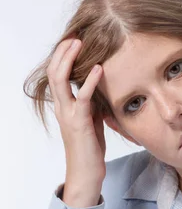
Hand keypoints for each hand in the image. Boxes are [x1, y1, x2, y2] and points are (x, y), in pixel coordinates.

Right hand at [47, 37, 105, 205]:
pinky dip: (90, 80)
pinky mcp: (80, 122)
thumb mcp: (92, 120)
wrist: (86, 173)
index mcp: (63, 106)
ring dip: (69, 59)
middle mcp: (62, 107)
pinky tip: (99, 69)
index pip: (57, 75)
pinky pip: (82, 97)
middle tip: (74, 35)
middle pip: (53, 71)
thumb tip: (101, 88)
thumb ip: (92, 104)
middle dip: (63, 51)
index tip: (74, 41)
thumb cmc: (90, 149)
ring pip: (60, 80)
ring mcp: (68, 114)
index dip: (63, 56)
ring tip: (80, 43)